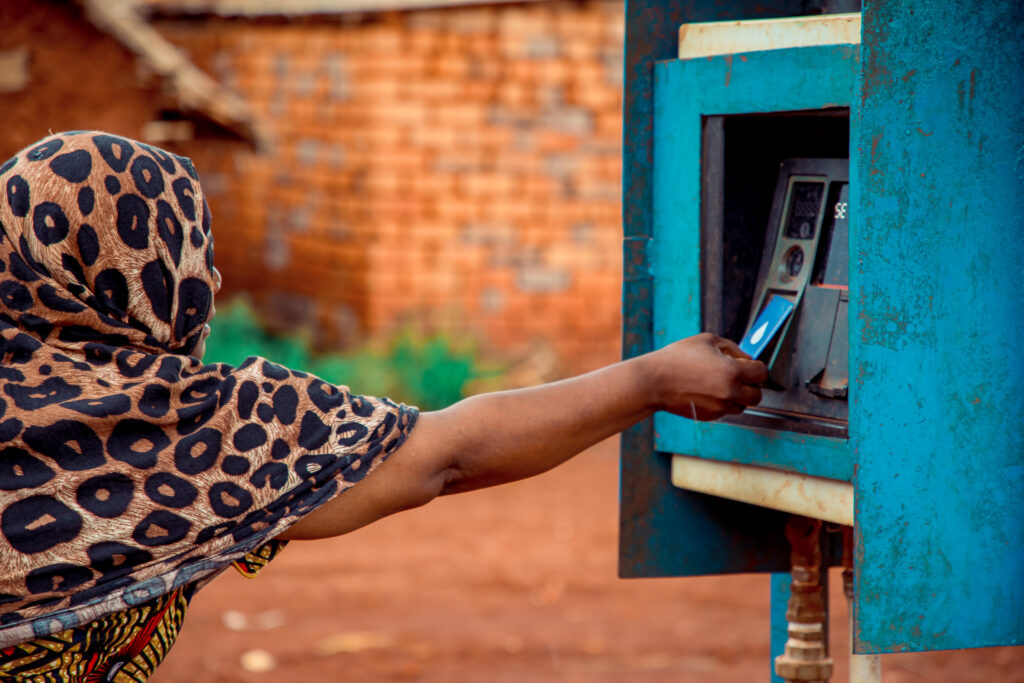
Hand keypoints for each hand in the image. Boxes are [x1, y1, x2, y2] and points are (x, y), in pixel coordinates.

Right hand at [639, 333, 767, 420]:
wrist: (654, 381)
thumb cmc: (677, 358)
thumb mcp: (707, 341)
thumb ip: (733, 348)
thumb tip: (747, 359)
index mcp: (732, 371)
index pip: (762, 373)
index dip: (757, 368)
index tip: (750, 366)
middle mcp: (730, 392)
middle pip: (757, 396)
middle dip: (752, 386)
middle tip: (740, 377)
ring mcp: (720, 407)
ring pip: (742, 406)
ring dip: (738, 396)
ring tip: (721, 384)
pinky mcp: (710, 416)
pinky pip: (725, 411)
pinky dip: (722, 403)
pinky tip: (707, 391)